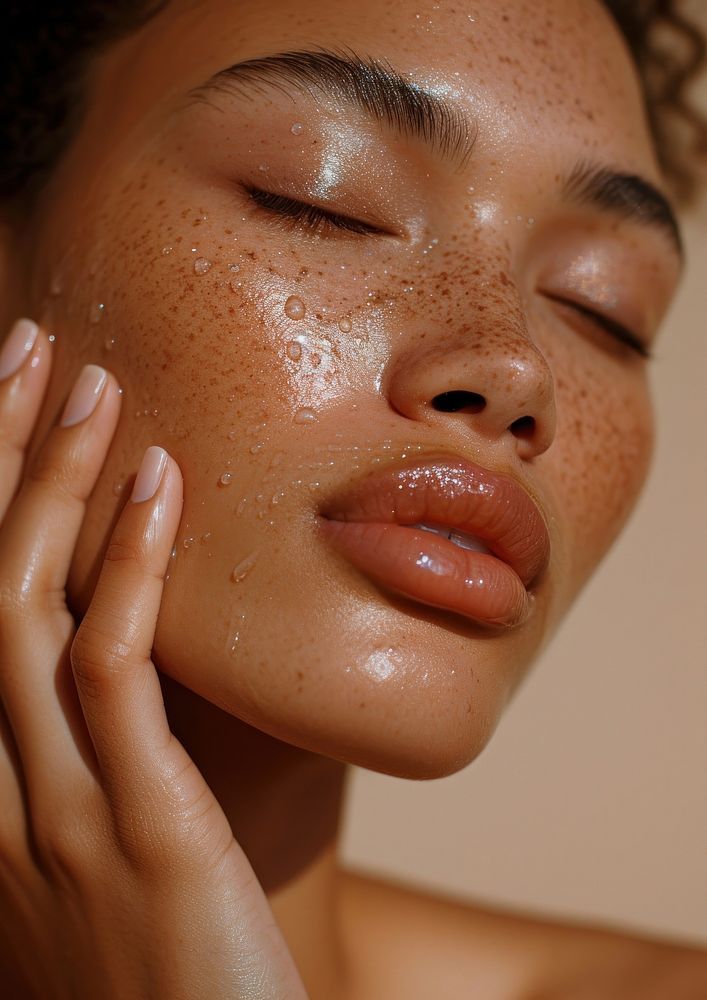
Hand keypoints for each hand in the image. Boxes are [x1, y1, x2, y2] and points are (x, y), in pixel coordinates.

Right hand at [0, 319, 308, 999]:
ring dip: (48, 478)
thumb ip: (101, 758)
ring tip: (86, 377)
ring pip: (18, 606)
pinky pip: (110, 668)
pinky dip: (126, 563)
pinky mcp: (134, 829)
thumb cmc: (161, 967)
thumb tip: (126, 650)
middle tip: (26, 349)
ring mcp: (50, 812)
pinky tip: (160, 480)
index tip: (2, 413)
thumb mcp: (106, 849)